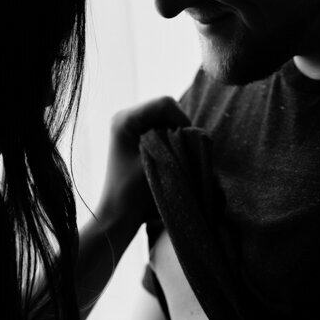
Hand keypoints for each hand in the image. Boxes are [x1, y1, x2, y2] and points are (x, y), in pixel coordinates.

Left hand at [97, 95, 189, 229]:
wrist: (118, 215)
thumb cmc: (133, 193)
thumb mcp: (158, 164)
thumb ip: (178, 145)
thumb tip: (200, 134)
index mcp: (125, 119)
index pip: (164, 104)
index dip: (182, 119)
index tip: (188, 143)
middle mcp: (126, 117)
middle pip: (166, 110)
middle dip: (180, 128)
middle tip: (182, 152)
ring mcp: (131, 127)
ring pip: (167, 120)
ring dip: (176, 136)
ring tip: (175, 157)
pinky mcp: (138, 138)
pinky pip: (163, 130)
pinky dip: (171, 142)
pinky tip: (169, 158)